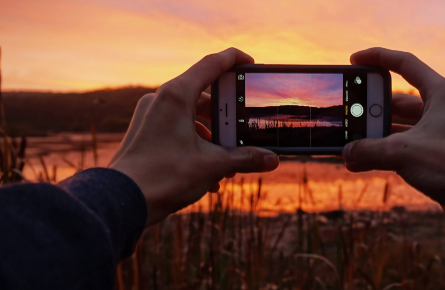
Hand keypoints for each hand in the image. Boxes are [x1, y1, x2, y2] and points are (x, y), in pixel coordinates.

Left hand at [109, 48, 278, 225]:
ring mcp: (151, 116)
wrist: (122, 202)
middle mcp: (161, 100)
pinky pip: (178, 130)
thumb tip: (272, 159)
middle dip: (227, 117)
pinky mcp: (146, 132)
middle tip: (244, 131)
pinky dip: (196, 144)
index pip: (211, 64)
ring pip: (191, 117)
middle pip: (203, 96)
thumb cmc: (163, 177)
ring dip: (213, 137)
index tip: (250, 62)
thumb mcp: (212, 165)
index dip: (234, 59)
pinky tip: (208, 174)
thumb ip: (245, 158)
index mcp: (176, 95)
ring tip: (229, 162)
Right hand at [342, 47, 444, 209]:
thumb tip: (346, 153)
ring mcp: (439, 131)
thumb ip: (369, 150)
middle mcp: (441, 108)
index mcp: (440, 93)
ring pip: (398, 125)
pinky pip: (403, 145)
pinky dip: (384, 151)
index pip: (405, 64)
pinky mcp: (436, 153)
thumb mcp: (401, 152)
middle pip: (397, 99)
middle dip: (370, 108)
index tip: (355, 60)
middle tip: (350, 113)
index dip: (377, 57)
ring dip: (375, 134)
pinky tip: (363, 161)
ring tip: (351, 141)